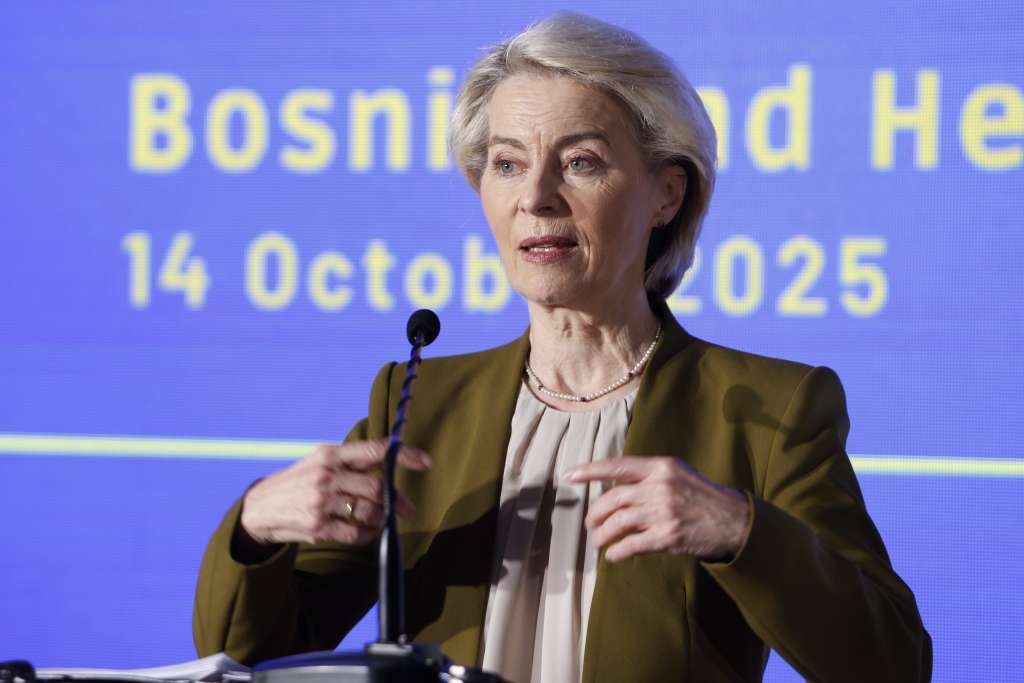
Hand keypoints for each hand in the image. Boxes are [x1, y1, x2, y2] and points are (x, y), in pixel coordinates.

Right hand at [238, 440, 430, 547]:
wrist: (259, 509)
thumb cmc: (298, 482)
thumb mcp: (319, 462)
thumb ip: (350, 461)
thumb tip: (389, 459)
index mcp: (330, 455)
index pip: (373, 450)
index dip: (403, 455)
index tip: (425, 462)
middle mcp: (326, 476)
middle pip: (376, 487)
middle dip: (397, 499)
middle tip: (408, 508)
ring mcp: (321, 502)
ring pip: (368, 511)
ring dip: (384, 518)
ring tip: (388, 521)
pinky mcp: (318, 527)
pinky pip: (356, 533)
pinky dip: (369, 534)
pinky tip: (370, 532)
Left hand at [568, 456, 750, 562]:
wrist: (735, 520)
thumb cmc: (703, 497)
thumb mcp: (678, 474)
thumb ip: (648, 476)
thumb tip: (614, 485)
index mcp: (661, 467)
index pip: (617, 466)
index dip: (590, 470)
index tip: (569, 475)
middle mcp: (660, 486)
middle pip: (612, 499)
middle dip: (594, 513)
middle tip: (589, 523)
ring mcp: (664, 511)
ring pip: (618, 523)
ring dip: (601, 535)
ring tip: (597, 541)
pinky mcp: (669, 536)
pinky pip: (632, 545)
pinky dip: (617, 552)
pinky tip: (613, 555)